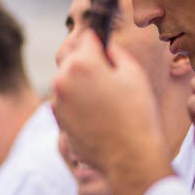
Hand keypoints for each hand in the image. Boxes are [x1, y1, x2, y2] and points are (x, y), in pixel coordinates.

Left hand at [51, 33, 172, 194]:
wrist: (129, 156)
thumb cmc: (137, 114)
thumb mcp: (134, 74)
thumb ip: (115, 52)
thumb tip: (104, 46)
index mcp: (82, 64)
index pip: (87, 37)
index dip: (100, 41)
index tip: (106, 47)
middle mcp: (63, 79)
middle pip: (73, 58)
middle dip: (88, 61)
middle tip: (109, 75)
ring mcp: (57, 101)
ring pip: (68, 80)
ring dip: (81, 82)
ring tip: (106, 98)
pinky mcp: (58, 119)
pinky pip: (66, 101)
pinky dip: (78, 102)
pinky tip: (98, 113)